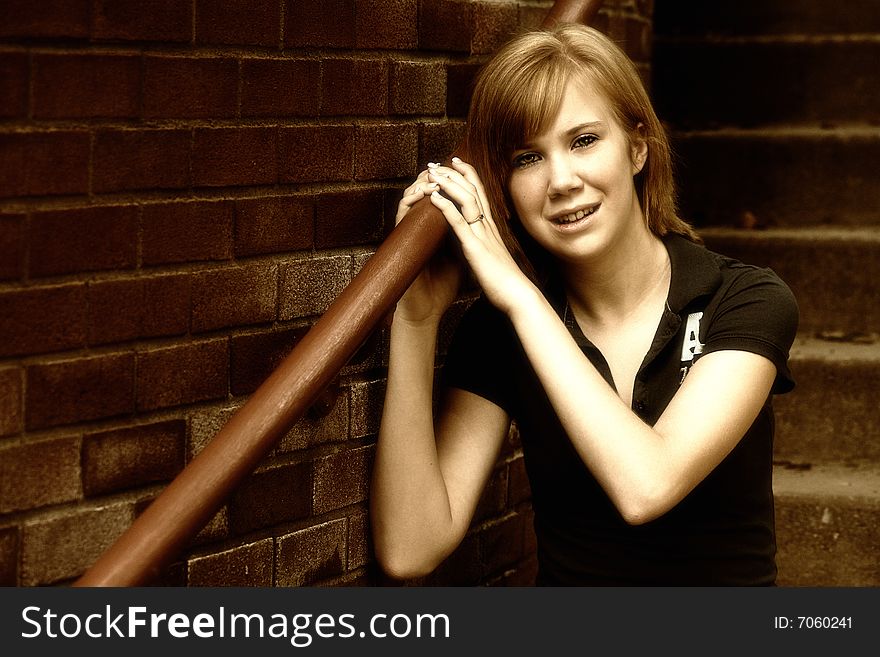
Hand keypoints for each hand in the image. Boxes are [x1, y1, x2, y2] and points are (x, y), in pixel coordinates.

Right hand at [393, 170, 463, 323]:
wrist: (426, 309)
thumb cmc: (441, 288)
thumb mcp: (462, 260)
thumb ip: (467, 244)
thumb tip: (483, 234)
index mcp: (435, 234)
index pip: (439, 203)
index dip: (447, 186)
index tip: (458, 171)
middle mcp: (420, 232)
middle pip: (421, 196)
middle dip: (431, 178)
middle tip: (440, 164)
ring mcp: (410, 236)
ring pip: (408, 200)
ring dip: (419, 185)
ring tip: (431, 175)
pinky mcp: (403, 244)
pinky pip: (402, 216)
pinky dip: (410, 201)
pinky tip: (421, 193)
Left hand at [427, 158, 537, 315]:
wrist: (518, 295)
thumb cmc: (507, 281)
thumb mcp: (493, 257)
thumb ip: (485, 245)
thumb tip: (475, 242)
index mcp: (491, 227)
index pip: (480, 193)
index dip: (468, 175)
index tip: (455, 162)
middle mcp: (488, 226)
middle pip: (472, 190)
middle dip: (453, 173)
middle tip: (436, 162)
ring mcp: (482, 235)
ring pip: (466, 200)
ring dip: (448, 183)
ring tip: (432, 172)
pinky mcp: (475, 248)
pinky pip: (459, 223)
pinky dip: (445, 207)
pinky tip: (434, 197)